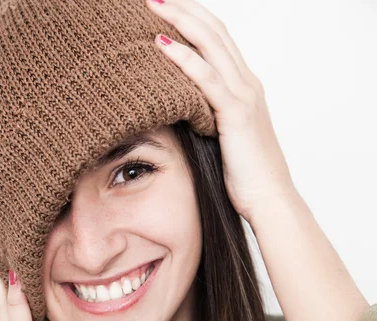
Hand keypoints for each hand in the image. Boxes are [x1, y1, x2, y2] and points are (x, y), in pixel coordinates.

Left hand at [146, 0, 298, 222]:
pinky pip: (207, 79)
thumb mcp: (226, 139)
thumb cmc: (248, 176)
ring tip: (151, 6)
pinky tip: (161, 44)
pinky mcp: (236, 115)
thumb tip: (184, 113)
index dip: (194, 19)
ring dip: (180, 21)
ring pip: (211, 46)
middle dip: (184, 9)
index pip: (219, 41)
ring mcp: (244, 97)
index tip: (168, 8)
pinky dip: (184, 58)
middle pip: (214, 32)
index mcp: (247, 88)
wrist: (270, 199)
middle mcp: (248, 84)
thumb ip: (211, 118)